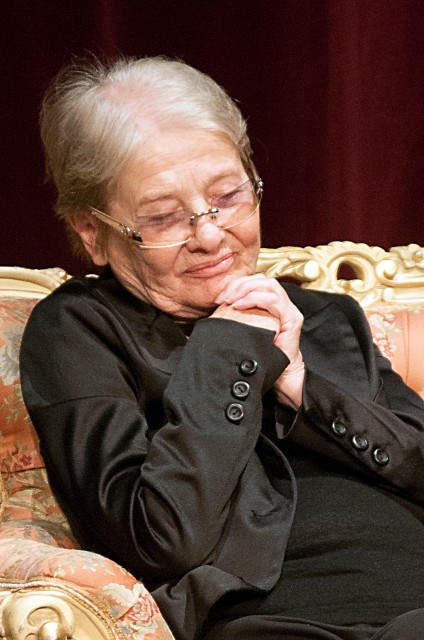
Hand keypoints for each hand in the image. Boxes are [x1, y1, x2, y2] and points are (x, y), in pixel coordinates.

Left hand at [213, 275, 304, 407]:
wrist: (282, 376)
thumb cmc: (264, 356)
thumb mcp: (246, 332)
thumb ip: (237, 318)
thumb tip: (215, 310)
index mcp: (271, 304)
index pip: (255, 282)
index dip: (236, 284)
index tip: (220, 296)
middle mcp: (282, 304)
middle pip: (261, 280)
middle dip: (240, 284)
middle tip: (223, 296)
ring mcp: (288, 310)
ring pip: (269, 285)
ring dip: (246, 289)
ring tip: (231, 300)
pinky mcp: (292, 320)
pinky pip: (274, 301)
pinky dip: (255, 299)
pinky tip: (240, 305)